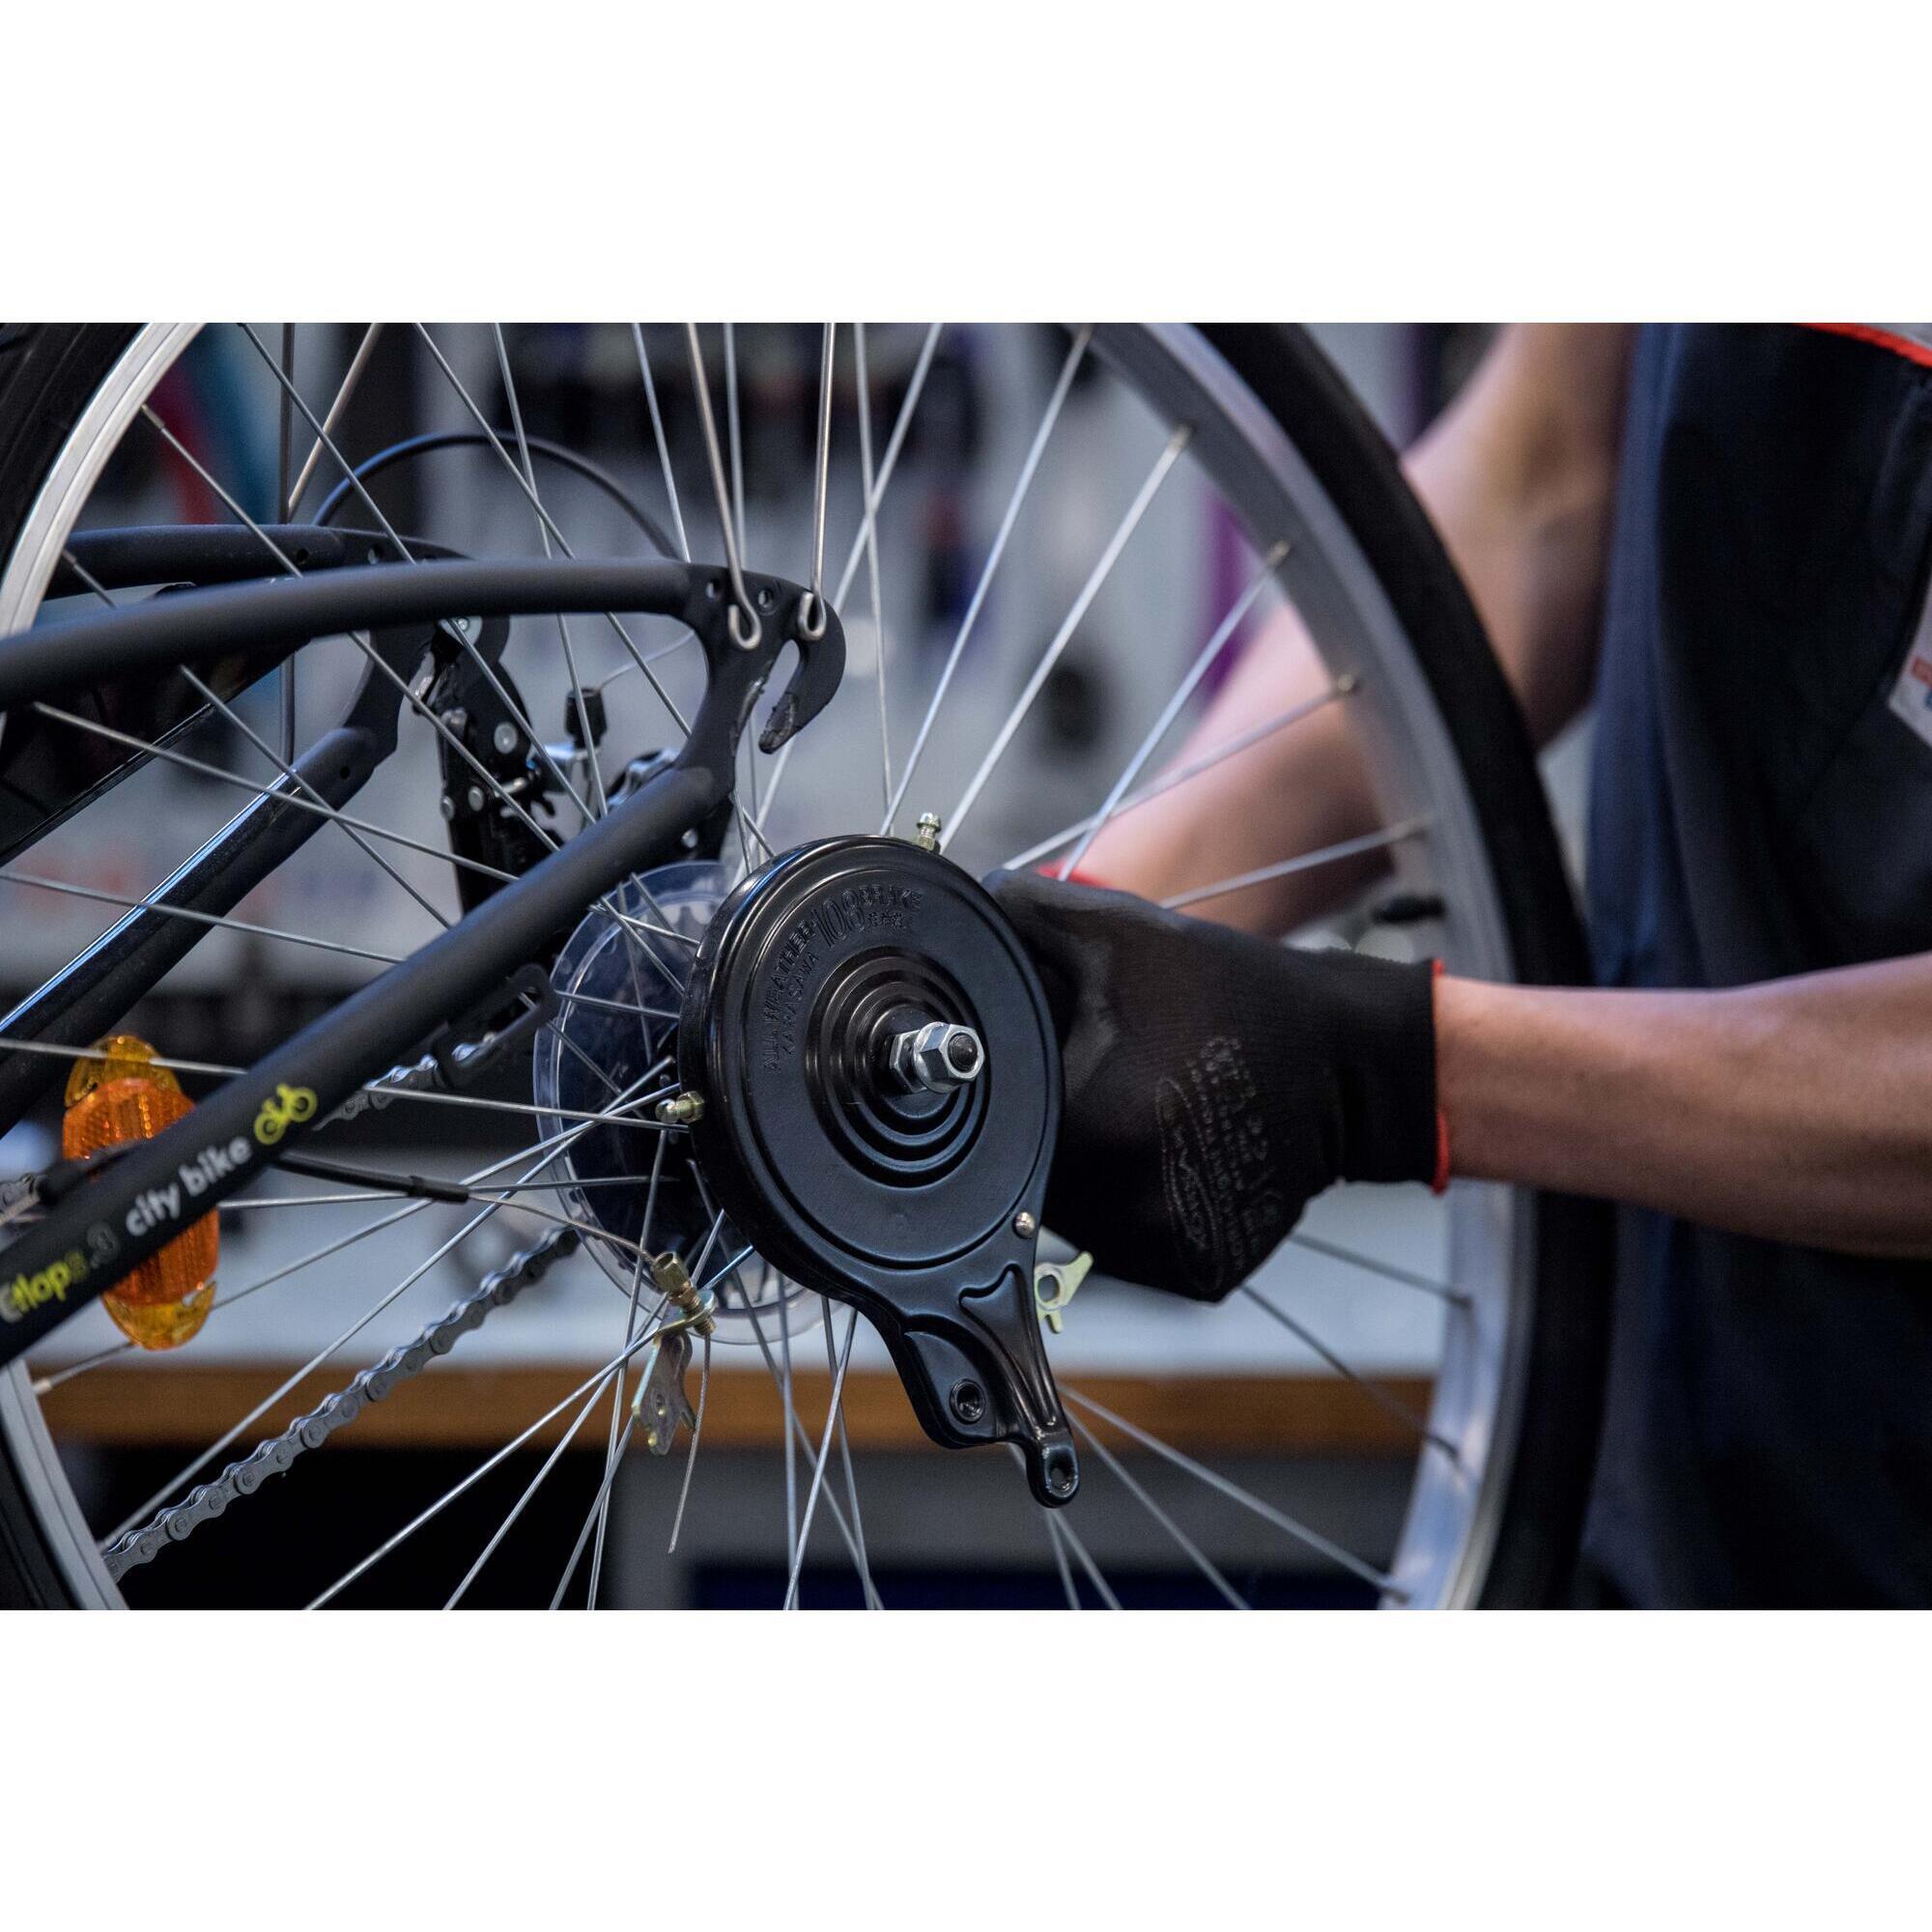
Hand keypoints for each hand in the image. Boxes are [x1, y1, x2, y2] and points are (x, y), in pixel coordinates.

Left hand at [984, 870, 1439, 1299]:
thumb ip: (1031, 919)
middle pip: (1033, 1172)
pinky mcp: (1195, 1275)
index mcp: (1089, 1128)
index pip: (999, 1117)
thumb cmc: (1235, 994)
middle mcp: (1121, 1208)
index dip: (1019, 1081)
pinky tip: (1174, 1153)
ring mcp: (1160, 1252)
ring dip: (1092, 1169)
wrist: (1347, 1064)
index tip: (1055, 1057)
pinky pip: (1131, 1244)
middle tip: (1112, 1079)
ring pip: (1079, 1216)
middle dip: (1054, 1126)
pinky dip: (1139, 1204)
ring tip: (1146, 1112)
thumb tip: (971, 916)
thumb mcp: (1125, 933)